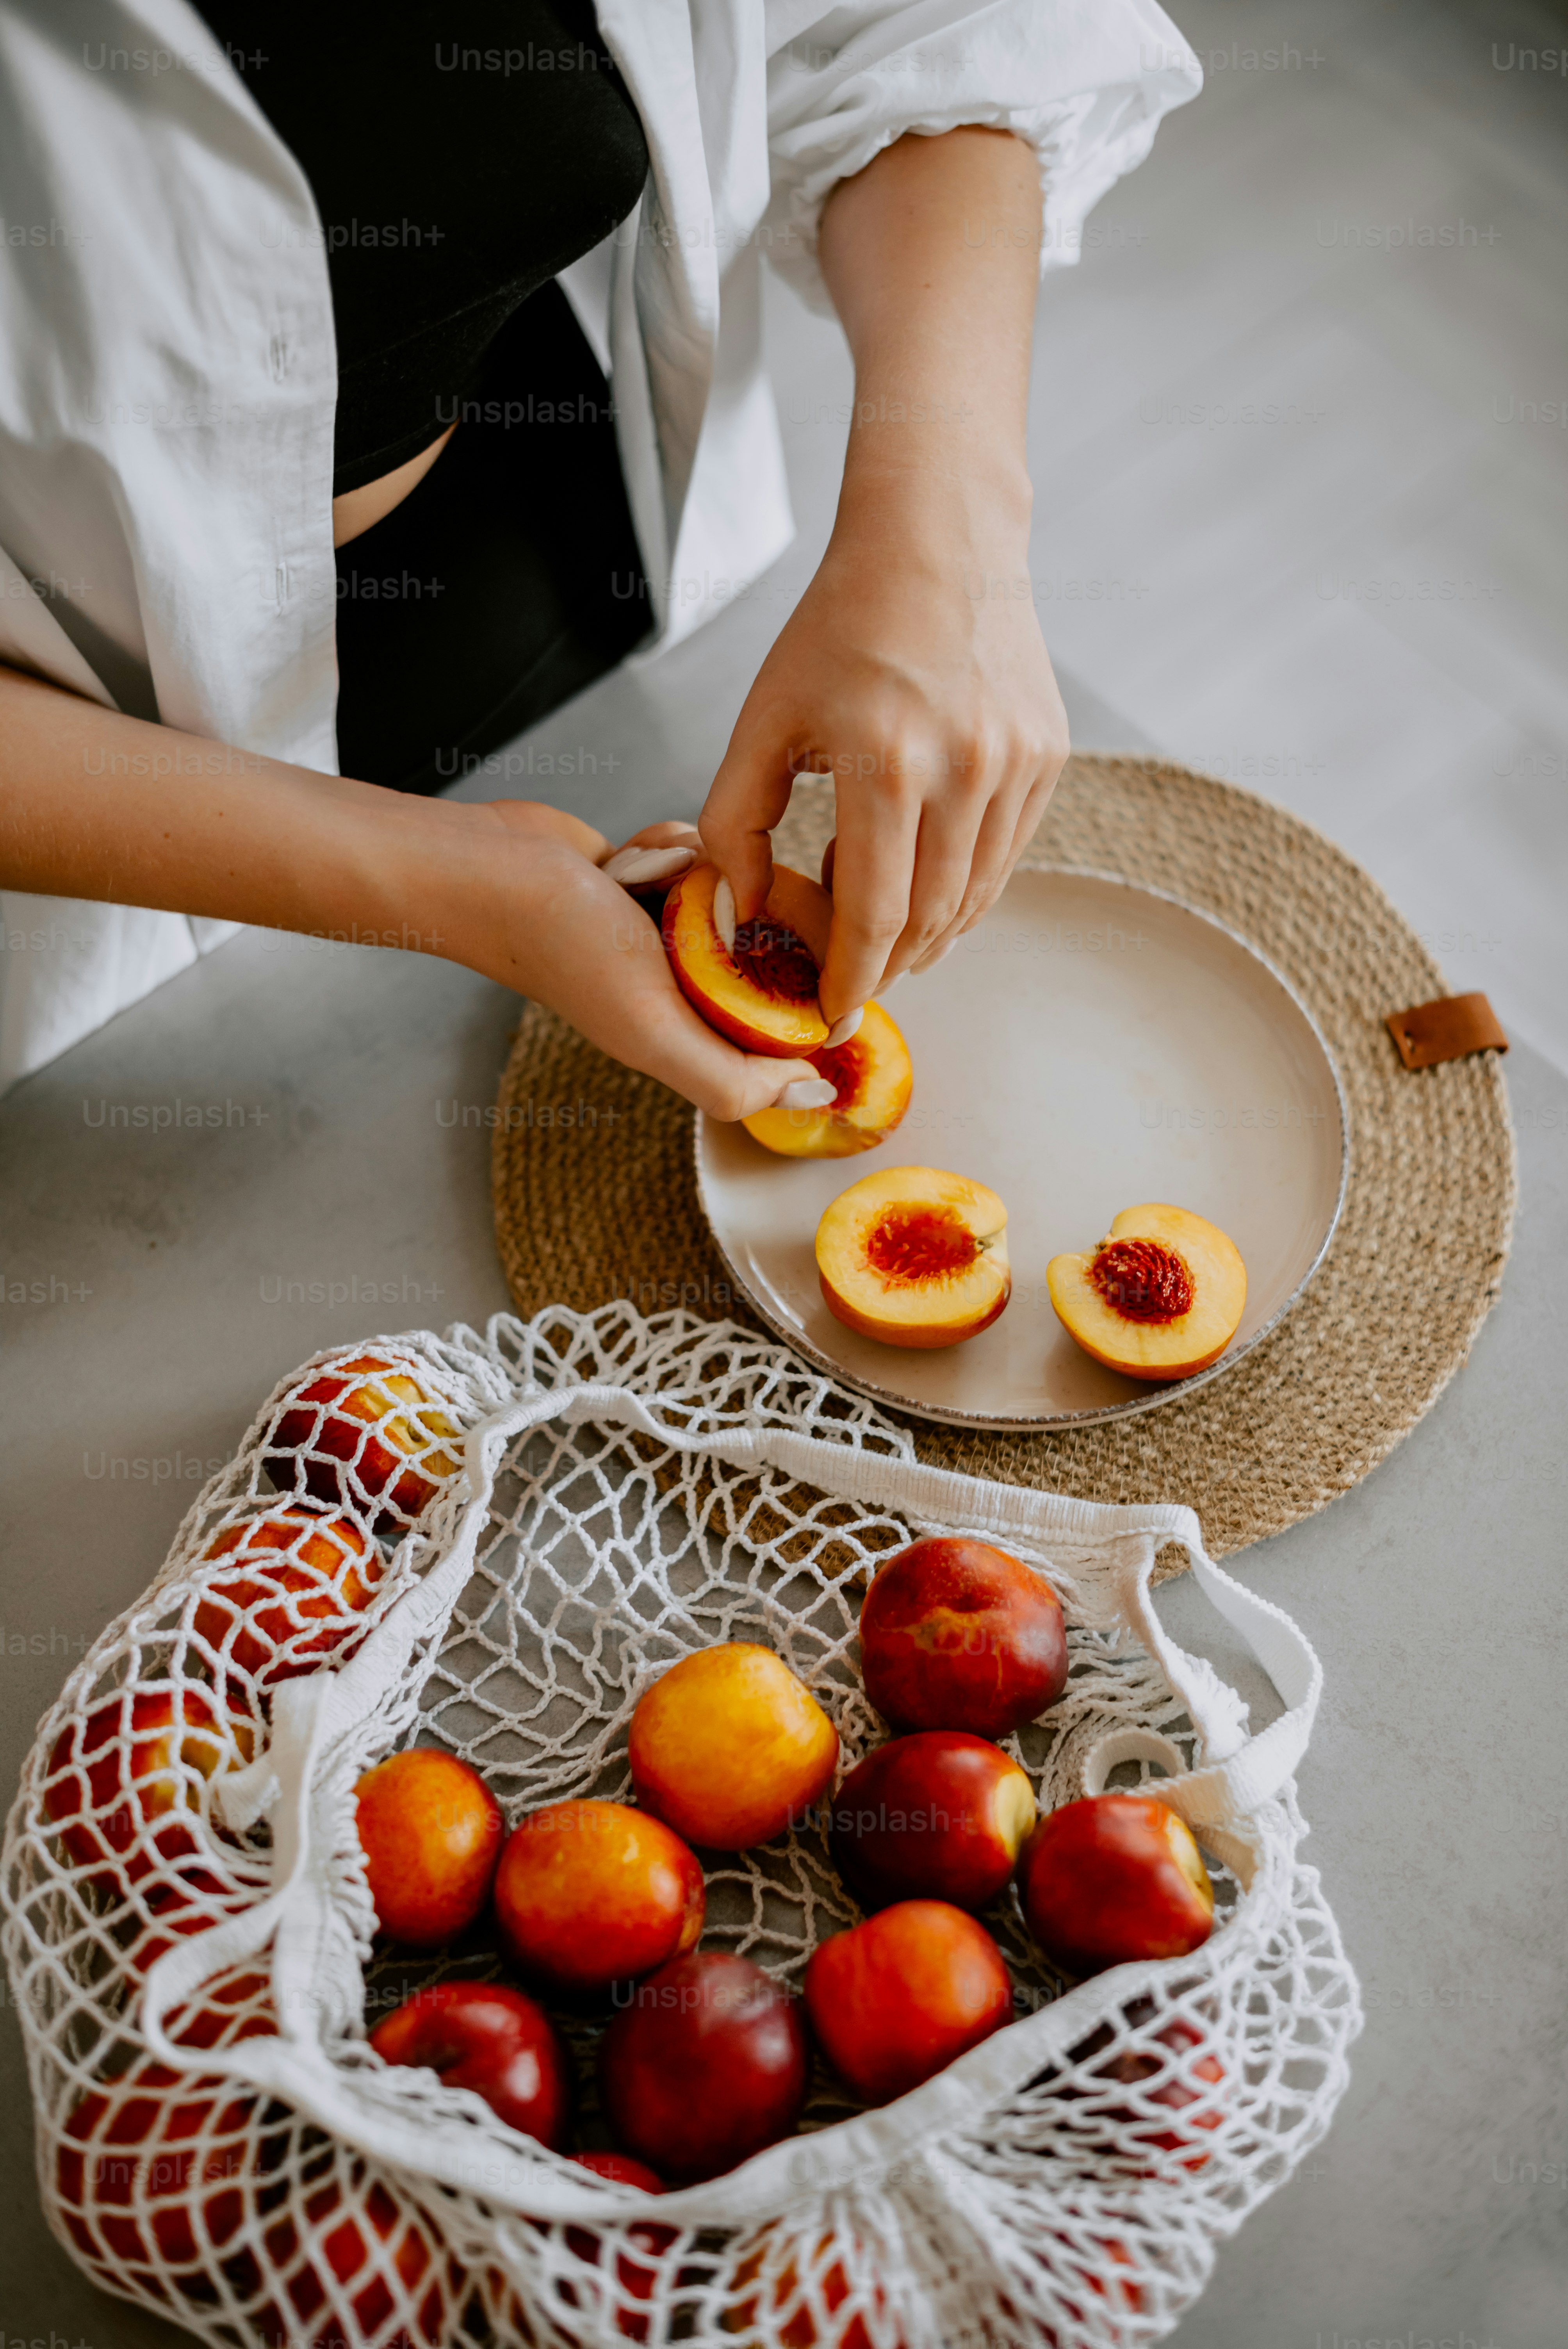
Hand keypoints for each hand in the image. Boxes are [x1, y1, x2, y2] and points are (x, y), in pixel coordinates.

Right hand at [458, 804, 822, 1118]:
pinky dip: (670, 848)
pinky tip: (631, 858)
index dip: (803, 997)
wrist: (488, 866)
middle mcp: (677, 991)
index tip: (804, 954)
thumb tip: (814, 1092)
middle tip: (707, 902)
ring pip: (734, 896)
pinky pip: (696, 857)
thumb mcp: (655, 1032)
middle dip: (747, 918)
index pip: (779, 1035)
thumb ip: (731, 1080)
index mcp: (686, 1038)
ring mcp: (660, 936)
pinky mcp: (645, 884)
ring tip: (651, 878)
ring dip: (700, 875)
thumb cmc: (563, 944)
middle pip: (767, 958)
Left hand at [697, 124, 1066, 1026]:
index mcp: (887, 763)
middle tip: (849, 980)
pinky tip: (922, 877)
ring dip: (926, 932)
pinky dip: (962, 886)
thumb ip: (736, 820)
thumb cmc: (838, 628)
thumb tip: (743, 911)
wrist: (936, 545)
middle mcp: (964, 769)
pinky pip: (1003, 855)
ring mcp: (1016, 764)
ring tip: (881, 930)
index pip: (873, 914)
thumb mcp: (764, 718)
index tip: (830, 1018)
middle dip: (885, 965)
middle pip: (928, 918)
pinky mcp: (1046, 757)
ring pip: (973, 896)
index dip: (851, 981)